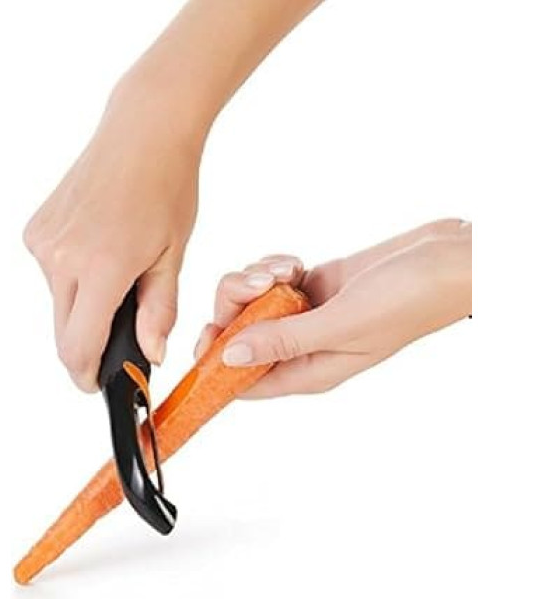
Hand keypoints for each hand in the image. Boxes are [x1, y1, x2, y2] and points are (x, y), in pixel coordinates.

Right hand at [23, 73, 205, 391]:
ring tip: (120, 275)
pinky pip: (53, 273)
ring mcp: (43, 242)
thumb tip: (151, 354)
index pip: (79, 346)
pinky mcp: (37, 229)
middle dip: (89, 344)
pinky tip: (102, 252)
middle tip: (120, 338)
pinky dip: (75, 278)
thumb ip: (159, 311)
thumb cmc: (167, 187)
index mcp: (100, 268)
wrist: (143, 131)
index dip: (87, 374)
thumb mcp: (173, 255)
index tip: (98, 384)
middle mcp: (60, 257)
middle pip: (64, 330)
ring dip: (85, 306)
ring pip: (59, 302)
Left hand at [194, 219, 471, 397]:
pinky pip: (270, 280)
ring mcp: (305, 314)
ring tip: (286, 269)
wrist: (443, 260)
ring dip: (256, 280)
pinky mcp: (311, 286)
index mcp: (310, 370)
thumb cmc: (408, 299)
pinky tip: (295, 263)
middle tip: (259, 284)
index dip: (215, 365)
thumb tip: (231, 356)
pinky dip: (273, 267)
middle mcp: (303, 346)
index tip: (201, 338)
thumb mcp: (342, 325)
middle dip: (236, 305)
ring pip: (251, 302)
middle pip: (240, 334)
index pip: (246, 382)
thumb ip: (284, 341)